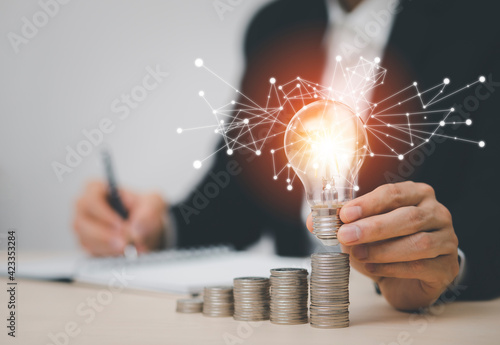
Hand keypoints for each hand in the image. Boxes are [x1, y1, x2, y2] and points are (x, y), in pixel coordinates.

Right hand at [73, 180, 167, 255]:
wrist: (147, 228)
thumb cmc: (145, 208)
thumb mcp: (154, 203)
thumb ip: (148, 212)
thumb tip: (135, 228)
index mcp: (96, 189)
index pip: (90, 200)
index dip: (105, 215)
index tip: (121, 225)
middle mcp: (85, 208)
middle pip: (82, 224)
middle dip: (105, 236)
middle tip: (125, 243)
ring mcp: (84, 228)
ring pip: (87, 241)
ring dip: (110, 248)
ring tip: (132, 249)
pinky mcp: (88, 245)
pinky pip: (92, 253)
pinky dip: (111, 255)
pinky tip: (127, 253)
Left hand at [306, 181, 458, 310]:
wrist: (409, 277)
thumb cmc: (387, 244)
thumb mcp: (363, 229)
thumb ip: (342, 222)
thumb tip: (313, 222)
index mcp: (417, 194)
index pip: (393, 193)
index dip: (367, 204)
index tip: (344, 214)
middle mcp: (437, 212)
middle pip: (407, 216)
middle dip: (372, 227)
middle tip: (344, 236)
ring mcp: (447, 239)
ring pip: (417, 243)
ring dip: (382, 250)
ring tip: (356, 255)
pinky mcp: (448, 266)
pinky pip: (422, 266)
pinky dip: (393, 268)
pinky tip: (372, 269)